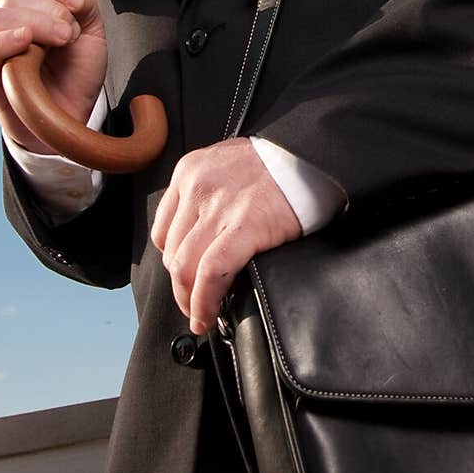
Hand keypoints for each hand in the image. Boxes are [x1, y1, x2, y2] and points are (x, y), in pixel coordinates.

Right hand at [0, 0, 106, 152]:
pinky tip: (26, 41)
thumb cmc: (76, 72)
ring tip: (60, 41)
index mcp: (25, 7)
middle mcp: (5, 23)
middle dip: (50, 9)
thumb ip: (85, 2)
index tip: (77, 5)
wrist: (73, 113)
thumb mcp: (92, 30)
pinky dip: (5, 42)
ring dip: (34, 23)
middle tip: (70, 34)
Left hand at [151, 137, 301, 333]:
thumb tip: (201, 238)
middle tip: (191, 304)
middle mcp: (197, 188)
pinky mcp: (245, 225)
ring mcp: (219, 207)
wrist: (310, 157)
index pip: (163, 230)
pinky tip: (207, 315)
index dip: (172, 263)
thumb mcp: (225, 165)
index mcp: (189, 172)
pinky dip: (204, 301)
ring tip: (200, 315)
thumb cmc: (275, 164)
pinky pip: (211, 273)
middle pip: (171, 252)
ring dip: (189, 299)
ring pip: (184, 267)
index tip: (183, 279)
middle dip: (180, 286)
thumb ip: (207, 194)